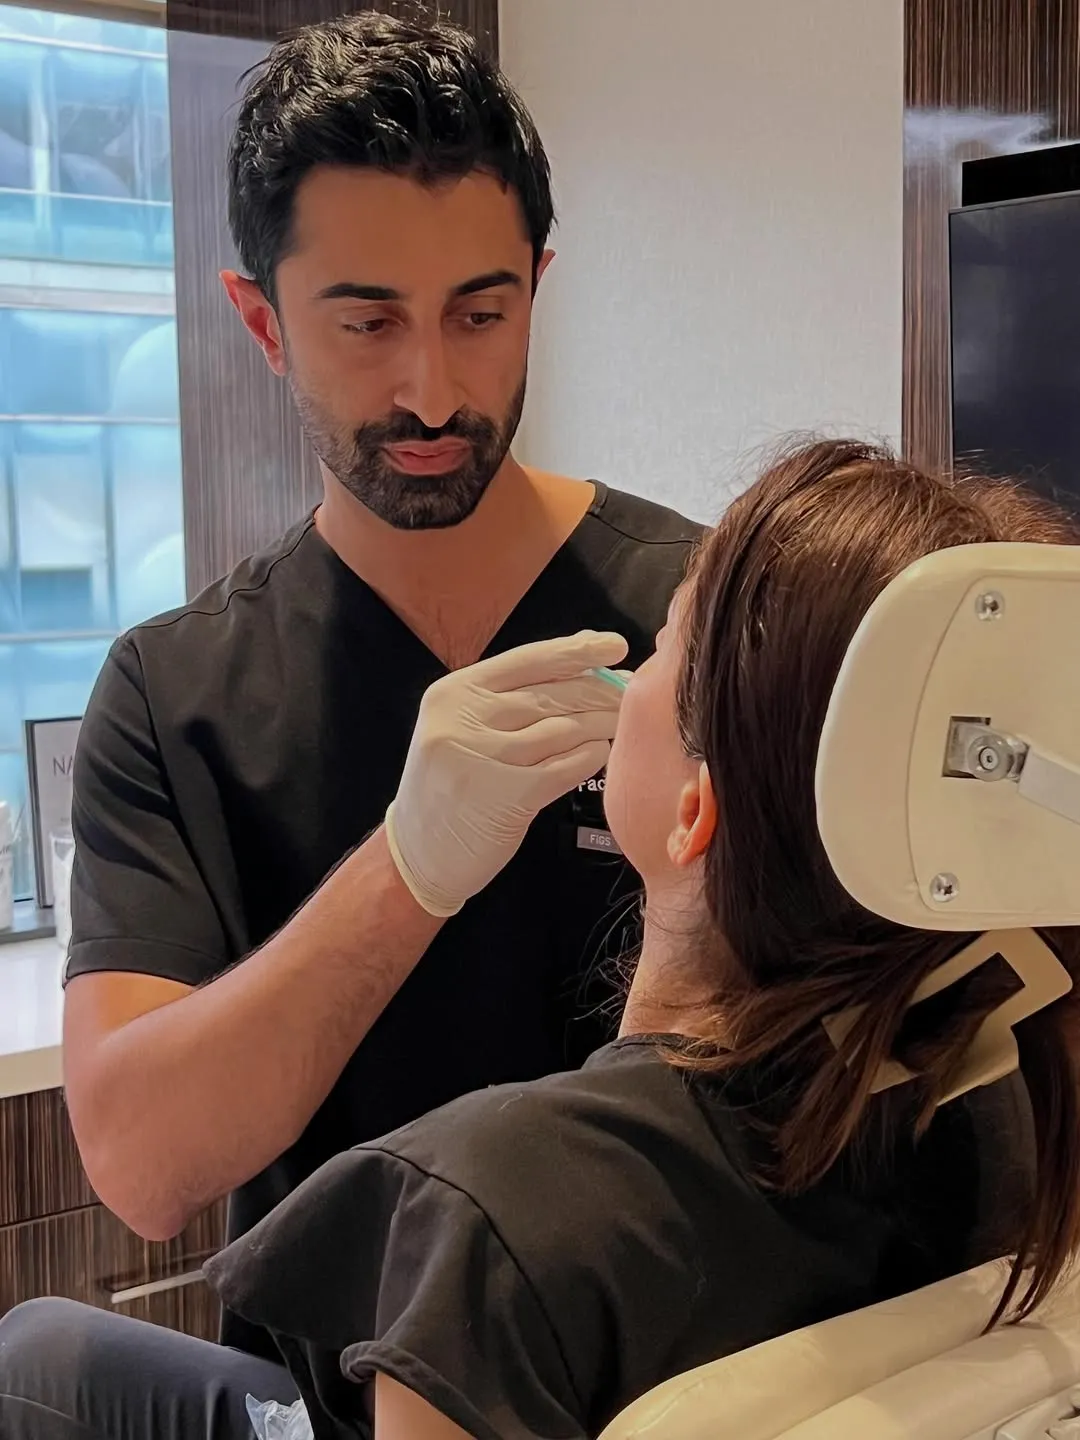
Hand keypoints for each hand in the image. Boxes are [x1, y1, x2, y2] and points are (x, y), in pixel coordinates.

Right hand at [385, 631, 628, 916]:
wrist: (418, 853)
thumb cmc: (451, 787)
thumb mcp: (461, 729)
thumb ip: (510, 699)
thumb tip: (583, 664)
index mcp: (454, 694)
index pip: (527, 660)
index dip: (576, 651)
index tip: (614, 646)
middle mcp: (463, 720)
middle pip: (550, 695)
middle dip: (599, 691)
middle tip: (633, 692)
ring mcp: (482, 758)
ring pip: (562, 730)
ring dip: (601, 725)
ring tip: (623, 723)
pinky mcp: (504, 796)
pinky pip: (563, 767)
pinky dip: (589, 758)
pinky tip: (602, 753)